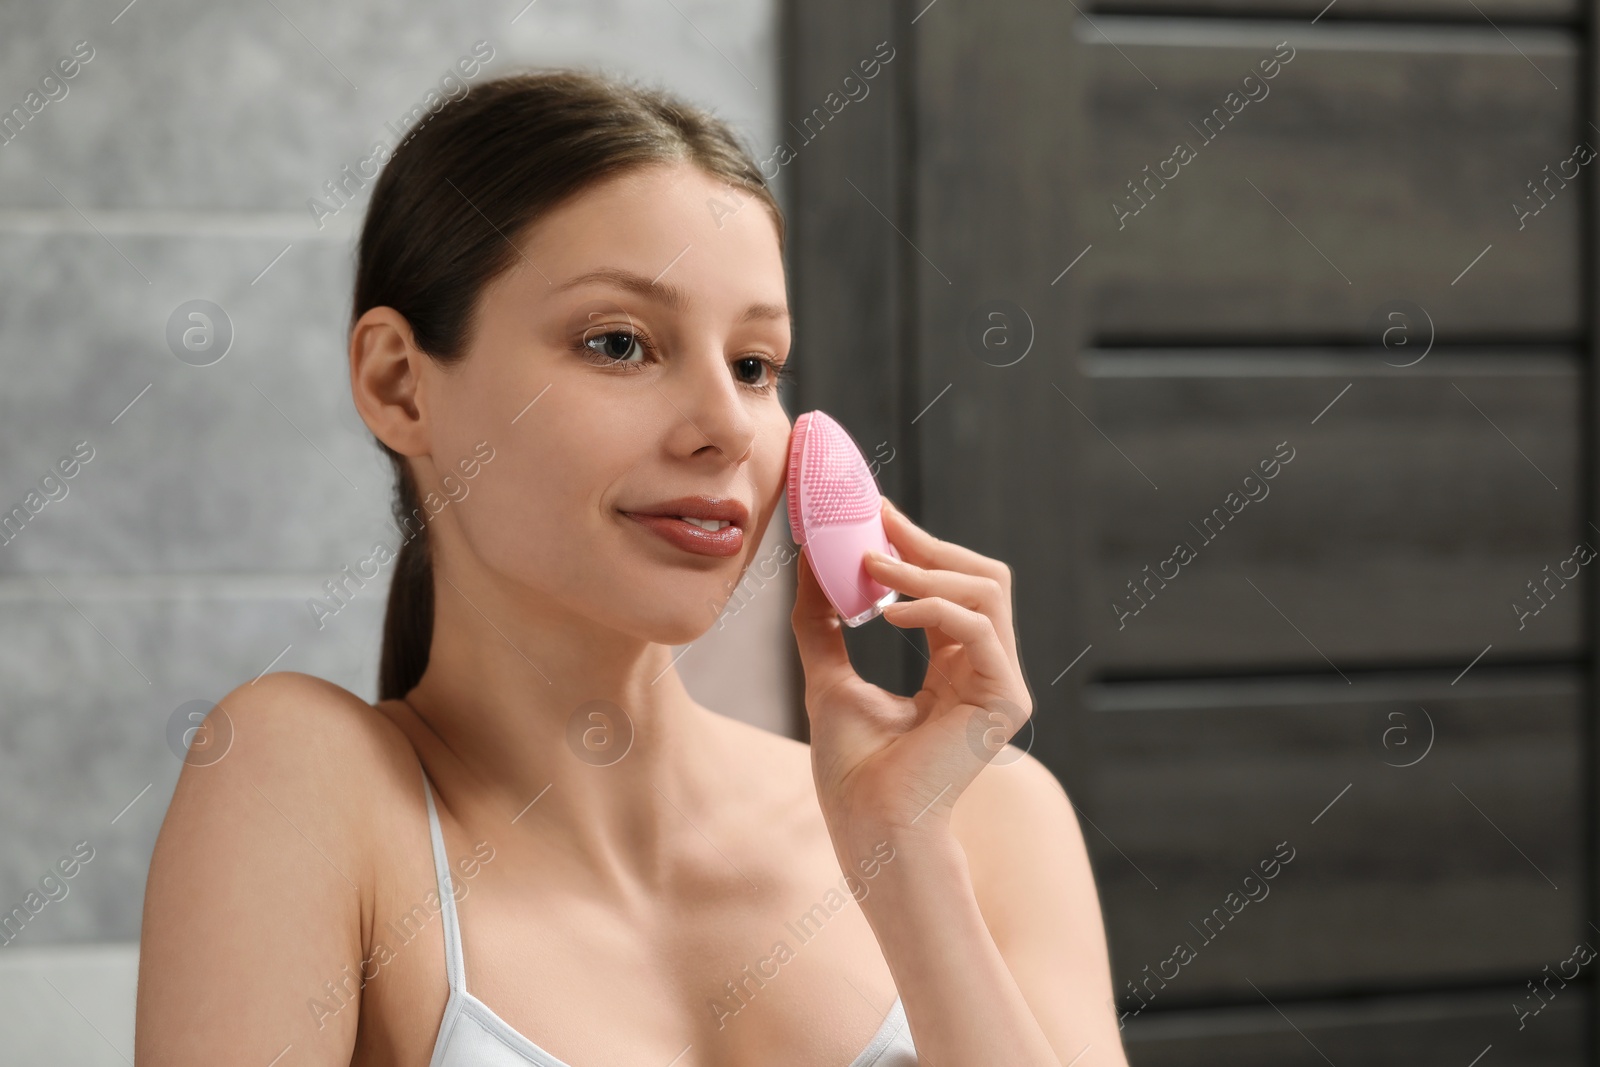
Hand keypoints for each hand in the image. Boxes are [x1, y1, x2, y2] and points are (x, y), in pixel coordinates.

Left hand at [791, 496, 1033, 851]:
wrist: (868, 825)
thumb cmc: (852, 768)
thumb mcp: (827, 675)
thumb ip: (822, 619)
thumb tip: (808, 561)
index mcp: (955, 668)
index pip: (952, 588)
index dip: (916, 546)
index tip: (873, 514)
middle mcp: (986, 672)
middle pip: (982, 577)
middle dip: (929, 544)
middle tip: (877, 522)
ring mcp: (1001, 686)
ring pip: (987, 591)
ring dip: (926, 570)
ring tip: (872, 568)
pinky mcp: (1004, 701)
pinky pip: (980, 628)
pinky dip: (934, 609)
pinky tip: (890, 614)